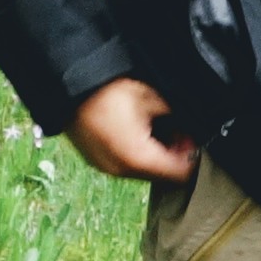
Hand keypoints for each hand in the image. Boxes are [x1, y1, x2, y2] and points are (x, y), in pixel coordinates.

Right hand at [69, 76, 199, 184]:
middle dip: (173, 155)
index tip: (192, 137)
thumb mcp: (153, 98)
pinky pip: (124, 164)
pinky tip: (136, 129)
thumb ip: (176, 119)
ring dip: (155, 154)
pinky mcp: (96, 160)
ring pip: (143, 171)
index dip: (191, 156)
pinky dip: (136, 152)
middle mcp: (121, 170)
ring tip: (155, 126)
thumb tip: (187, 129)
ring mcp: (106, 167)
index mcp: (138, 158)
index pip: (179, 174)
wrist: (69, 84)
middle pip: (161, 175)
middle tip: (177, 130)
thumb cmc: (109, 88)